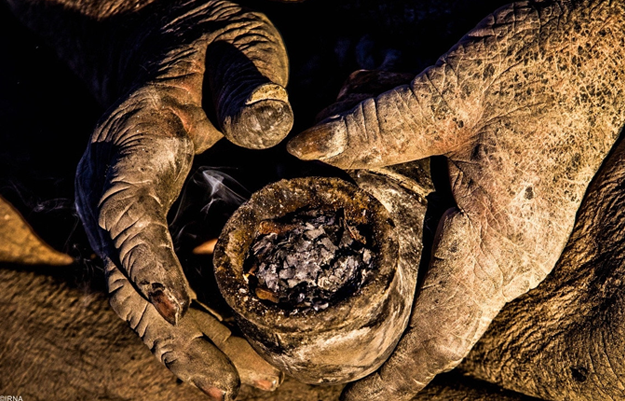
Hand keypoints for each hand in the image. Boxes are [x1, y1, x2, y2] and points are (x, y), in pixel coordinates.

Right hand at [73, 1, 291, 398]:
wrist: (178, 57)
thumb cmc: (206, 53)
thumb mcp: (232, 55)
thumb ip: (245, 86)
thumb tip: (270, 124)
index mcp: (129, 148)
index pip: (125, 212)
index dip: (143, 260)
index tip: (173, 309)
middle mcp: (118, 193)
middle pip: (133, 280)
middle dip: (180, 337)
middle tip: (233, 382)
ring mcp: (138, 218)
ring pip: (153, 297)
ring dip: (198, 344)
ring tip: (252, 379)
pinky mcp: (163, 229)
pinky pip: (176, 286)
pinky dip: (207, 323)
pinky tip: (247, 348)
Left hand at [289, 1, 624, 398]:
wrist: (602, 45)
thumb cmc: (542, 66)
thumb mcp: (451, 91)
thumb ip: (376, 126)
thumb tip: (308, 147)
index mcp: (500, 239)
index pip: (441, 336)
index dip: (394, 380)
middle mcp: (514, 257)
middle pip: (444, 333)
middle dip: (390, 360)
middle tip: (335, 368)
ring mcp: (519, 245)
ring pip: (453, 308)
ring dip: (406, 327)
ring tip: (353, 338)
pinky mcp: (514, 225)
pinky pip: (464, 280)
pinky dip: (424, 292)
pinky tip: (390, 281)